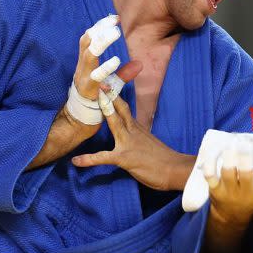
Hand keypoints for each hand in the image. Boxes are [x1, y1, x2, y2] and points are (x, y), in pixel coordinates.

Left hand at [71, 96, 194, 190]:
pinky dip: (89, 159)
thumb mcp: (150, 144)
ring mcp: (129, 143)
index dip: (114, 97)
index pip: (124, 109)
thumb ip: (139, 138)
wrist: (175, 170)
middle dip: (109, 96)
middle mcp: (134, 131)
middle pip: (120, 110)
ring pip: (115, 123)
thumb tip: (132, 136)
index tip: (106, 84)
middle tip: (99, 83)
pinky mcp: (125, 158)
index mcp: (138, 128)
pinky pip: (104, 157)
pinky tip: (76, 161)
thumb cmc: (164, 160)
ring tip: (89, 104)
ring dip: (103, 112)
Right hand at [73, 17, 140, 101]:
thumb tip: (140, 64)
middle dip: (99, 30)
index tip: (114, 18)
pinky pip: (96, 77)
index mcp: (86, 63)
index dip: (100, 27)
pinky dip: (105, 68)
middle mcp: (82, 67)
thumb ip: (123, 73)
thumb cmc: (96, 99)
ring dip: (102, 43)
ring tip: (115, 33)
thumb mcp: (111, 84)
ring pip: (89, 55)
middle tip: (114, 23)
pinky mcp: (87, 90)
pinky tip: (116, 60)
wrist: (79, 120)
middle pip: (86, 42)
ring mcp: (83, 77)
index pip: (89, 39)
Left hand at [183, 135, 252, 212]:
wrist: (231, 213)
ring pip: (228, 174)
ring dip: (228, 159)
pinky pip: (209, 177)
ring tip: (231, 144)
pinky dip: (209, 166)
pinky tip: (211, 155)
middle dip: (246, 161)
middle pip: (246, 176)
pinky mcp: (214, 188)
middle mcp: (246, 190)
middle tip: (246, 144)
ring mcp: (229, 190)